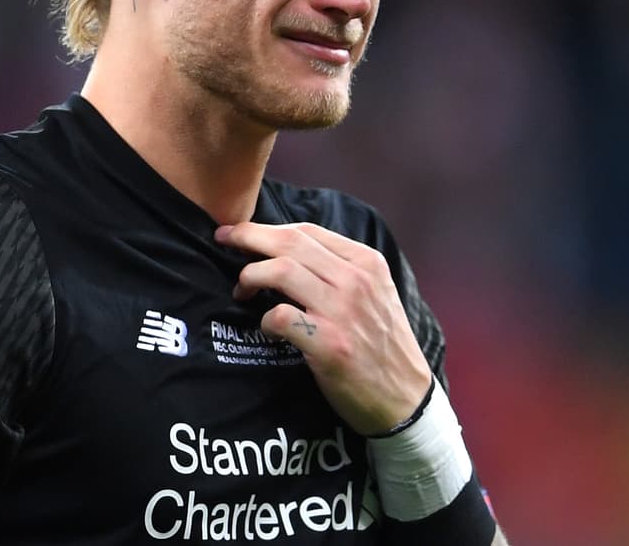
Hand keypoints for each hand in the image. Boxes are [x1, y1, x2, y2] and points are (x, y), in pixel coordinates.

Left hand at [215, 221, 432, 435]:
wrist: (406, 399)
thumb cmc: (382, 345)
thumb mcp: (376, 293)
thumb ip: (341, 269)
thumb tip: (288, 249)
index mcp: (367, 262)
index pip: (307, 231)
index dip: (267, 228)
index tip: (242, 233)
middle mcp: (356, 281)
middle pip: (289, 242)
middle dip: (247, 236)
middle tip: (223, 241)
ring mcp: (342, 312)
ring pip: (281, 271)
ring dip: (250, 276)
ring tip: (241, 290)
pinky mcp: (329, 345)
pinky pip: (280, 316)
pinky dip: (265, 319)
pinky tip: (267, 329)